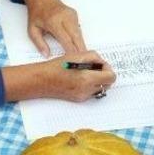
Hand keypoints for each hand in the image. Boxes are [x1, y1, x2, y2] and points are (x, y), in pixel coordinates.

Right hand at [1, 51, 115, 102]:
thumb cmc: (57, 66)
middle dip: (104, 74)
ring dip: (98, 80)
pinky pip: (92, 92)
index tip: (100, 64)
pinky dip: (91, 84)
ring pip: (101, 88)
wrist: (43, 80)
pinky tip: (81, 78)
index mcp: (87, 79)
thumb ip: (94, 57)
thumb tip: (101, 62)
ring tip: (87, 72)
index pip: (111, 77)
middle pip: (108, 84)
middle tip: (95, 67)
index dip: (108, 68)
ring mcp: (83, 96)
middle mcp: (87, 90)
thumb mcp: (77, 55)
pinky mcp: (79, 98)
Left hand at [22, 0, 84, 54]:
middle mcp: (64, 17)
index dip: (70, 49)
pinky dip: (79, 38)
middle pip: (76, 36)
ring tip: (84, 55)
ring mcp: (71, 15)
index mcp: (53, 21)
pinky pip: (78, 29)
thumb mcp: (32, 29)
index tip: (73, 58)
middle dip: (81, 48)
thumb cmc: (37, 14)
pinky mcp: (74, 14)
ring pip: (79, 33)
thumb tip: (46, 55)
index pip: (65, 38)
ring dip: (81, 44)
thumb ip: (39, 43)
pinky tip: (79, 46)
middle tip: (84, 59)